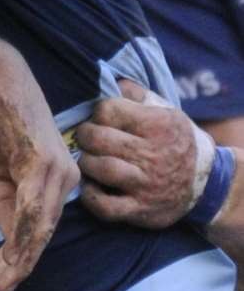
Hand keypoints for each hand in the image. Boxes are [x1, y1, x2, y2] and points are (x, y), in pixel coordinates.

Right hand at [0, 0, 77, 290]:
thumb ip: (7, 202)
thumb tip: (9, 236)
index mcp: (58, 181)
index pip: (40, 230)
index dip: (18, 259)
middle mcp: (66, 180)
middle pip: (42, 237)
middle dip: (15, 269)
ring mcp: (56, 172)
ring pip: (38, 231)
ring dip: (15, 262)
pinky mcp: (41, 164)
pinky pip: (30, 211)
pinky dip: (18, 238)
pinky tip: (7, 259)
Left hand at [77, 78, 204, 227]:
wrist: (205, 182)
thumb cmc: (173, 140)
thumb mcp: (163, 110)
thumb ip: (135, 94)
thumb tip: (110, 80)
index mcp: (157, 125)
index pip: (108, 110)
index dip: (98, 113)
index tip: (100, 119)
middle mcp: (152, 154)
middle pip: (99, 139)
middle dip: (85, 136)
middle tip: (86, 139)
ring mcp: (146, 184)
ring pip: (101, 168)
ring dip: (86, 163)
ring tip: (89, 160)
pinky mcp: (141, 209)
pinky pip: (105, 207)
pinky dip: (90, 196)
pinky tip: (92, 186)